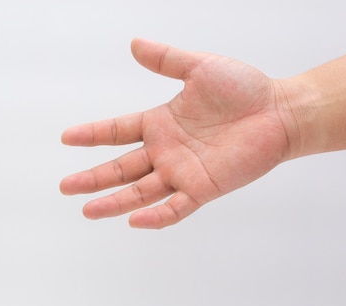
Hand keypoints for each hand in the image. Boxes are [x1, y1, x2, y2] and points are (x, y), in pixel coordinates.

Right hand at [60, 38, 293, 228]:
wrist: (280, 111)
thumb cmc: (244, 89)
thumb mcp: (200, 67)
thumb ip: (166, 59)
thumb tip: (134, 44)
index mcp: (160, 123)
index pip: (117, 132)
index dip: (92, 135)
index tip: (66, 137)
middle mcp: (166, 151)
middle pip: (121, 168)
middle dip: (92, 178)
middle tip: (64, 186)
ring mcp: (182, 172)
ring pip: (140, 192)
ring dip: (113, 202)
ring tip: (86, 210)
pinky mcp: (203, 188)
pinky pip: (176, 207)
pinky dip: (155, 216)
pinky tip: (134, 220)